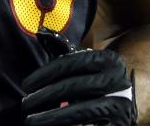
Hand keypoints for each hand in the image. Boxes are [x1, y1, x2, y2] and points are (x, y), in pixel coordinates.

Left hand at [21, 28, 136, 125]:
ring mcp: (121, 105)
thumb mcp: (83, 64)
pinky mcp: (119, 124)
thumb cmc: (94, 80)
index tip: (26, 84)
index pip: (71, 63)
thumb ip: (62, 49)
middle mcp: (118, 80)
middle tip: (26, 103)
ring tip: (32, 120)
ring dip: (52, 117)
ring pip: (80, 111)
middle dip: (45, 95)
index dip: (45, 73)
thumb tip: (40, 32)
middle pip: (74, 86)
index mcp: (109, 60)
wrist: (124, 104)